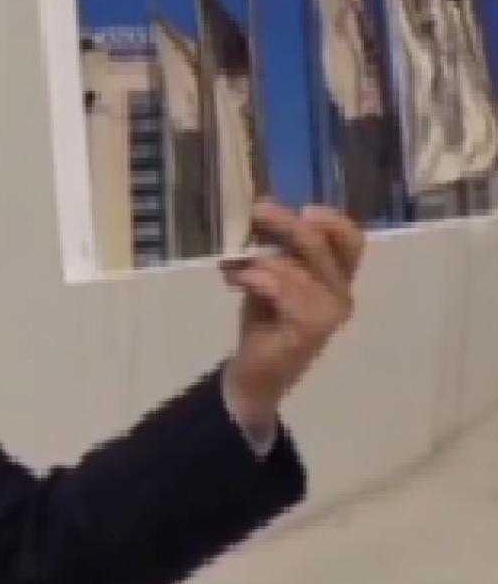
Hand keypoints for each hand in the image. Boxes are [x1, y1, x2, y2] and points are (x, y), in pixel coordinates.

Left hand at [221, 201, 364, 427]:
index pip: (351, 241)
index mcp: (335, 278)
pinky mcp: (308, 330)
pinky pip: (286, 291)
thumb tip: (261, 208)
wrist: (257, 376)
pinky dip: (258, 277)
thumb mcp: (271, 278)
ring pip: (301, 267)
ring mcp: (328, 314)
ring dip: (262, 258)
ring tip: (233, 265)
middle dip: (287, 224)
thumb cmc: (267, 323)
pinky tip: (236, 280)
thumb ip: (274, 249)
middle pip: (324, 245)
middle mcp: (340, 294)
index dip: (332, 220)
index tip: (303, 207)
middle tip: (257, 211)